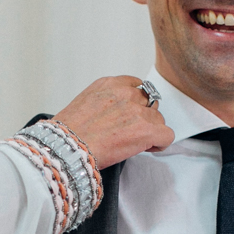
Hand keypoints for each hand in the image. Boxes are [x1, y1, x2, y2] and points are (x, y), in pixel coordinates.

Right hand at [53, 76, 173, 168]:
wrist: (66, 149)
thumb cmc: (68, 134)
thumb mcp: (84, 103)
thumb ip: (106, 101)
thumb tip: (117, 114)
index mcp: (109, 84)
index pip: (136, 86)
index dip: (135, 104)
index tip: (128, 116)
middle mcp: (126, 93)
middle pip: (150, 103)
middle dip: (143, 118)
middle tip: (128, 133)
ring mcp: (138, 110)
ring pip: (159, 120)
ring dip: (150, 131)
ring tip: (133, 143)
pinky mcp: (147, 129)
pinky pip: (167, 135)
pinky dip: (160, 144)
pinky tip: (146, 149)